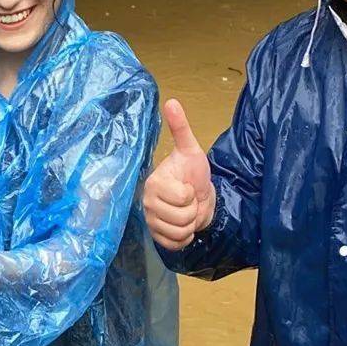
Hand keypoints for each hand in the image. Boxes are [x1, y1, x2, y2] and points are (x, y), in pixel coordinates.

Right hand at [143, 99, 215, 250]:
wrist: (199, 196)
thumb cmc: (193, 173)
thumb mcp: (191, 150)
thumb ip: (180, 128)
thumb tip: (171, 101)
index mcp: (153, 183)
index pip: (181, 197)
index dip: (191, 194)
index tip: (188, 187)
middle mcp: (147, 203)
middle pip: (181, 218)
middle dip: (193, 210)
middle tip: (189, 201)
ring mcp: (151, 221)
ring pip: (179, 232)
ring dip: (191, 224)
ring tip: (187, 213)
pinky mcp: (157, 237)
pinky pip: (175, 244)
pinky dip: (185, 238)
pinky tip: (184, 226)